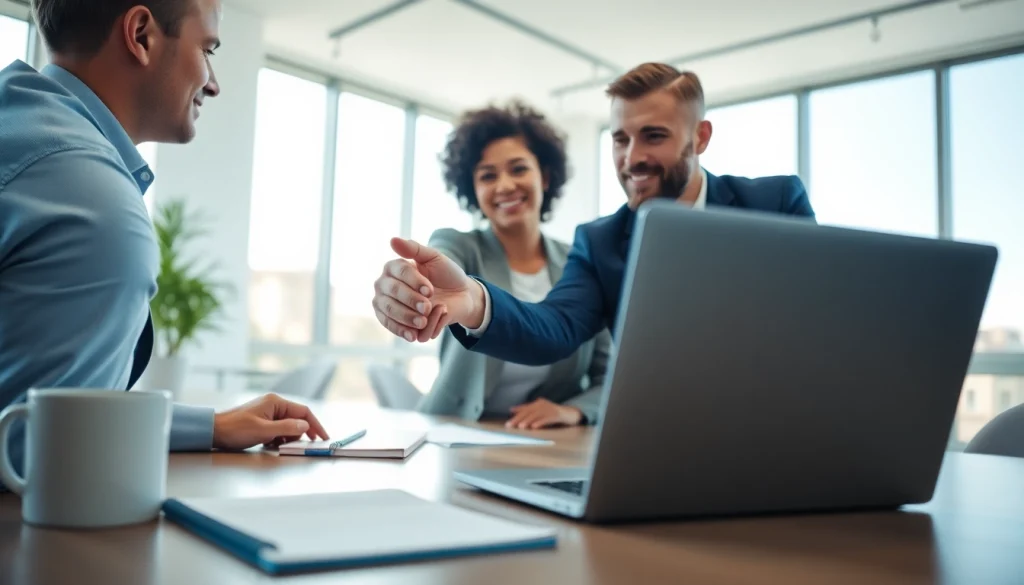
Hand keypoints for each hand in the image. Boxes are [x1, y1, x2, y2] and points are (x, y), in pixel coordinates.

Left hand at [212, 393, 329, 450]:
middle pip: (297, 418)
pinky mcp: (262, 421)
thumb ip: (287, 428)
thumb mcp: (263, 430)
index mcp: (275, 402)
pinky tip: (271, 444)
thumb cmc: (235, 429)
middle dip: (300, 433)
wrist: (213, 431)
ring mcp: (267, 412)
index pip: (303, 412)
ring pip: (288, 425)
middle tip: (304, 445)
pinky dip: (279, 438)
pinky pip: (278, 429)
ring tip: (279, 445)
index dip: (315, 425)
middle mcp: (273, 404)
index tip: (323, 438)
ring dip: (288, 437)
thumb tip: (306, 427)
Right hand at [373, 237, 485, 342]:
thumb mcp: (435, 258)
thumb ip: (414, 249)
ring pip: (389, 312)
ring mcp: (391, 307)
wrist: (462, 297)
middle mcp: (386, 288)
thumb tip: (392, 240)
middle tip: (427, 306)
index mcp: (393, 269)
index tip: (430, 289)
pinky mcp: (399, 324)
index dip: (412, 281)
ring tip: (423, 321)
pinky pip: (397, 329)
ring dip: (406, 317)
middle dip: (409, 300)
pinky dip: (409, 330)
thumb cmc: (446, 275)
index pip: (396, 272)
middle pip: (390, 293)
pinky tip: (418, 332)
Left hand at [506, 398, 582, 429]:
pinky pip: (546, 419)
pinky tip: (534, 427)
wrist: (570, 413)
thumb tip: (513, 410)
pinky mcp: (556, 415)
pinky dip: (540, 423)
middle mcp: (543, 404)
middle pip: (528, 411)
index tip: (508, 416)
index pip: (525, 408)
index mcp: (538, 403)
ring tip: (520, 426)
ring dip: (528, 421)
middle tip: (510, 424)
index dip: (517, 412)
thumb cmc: (553, 413)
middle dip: (518, 418)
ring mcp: (550, 409)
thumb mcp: (541, 411)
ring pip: (536, 415)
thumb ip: (529, 411)